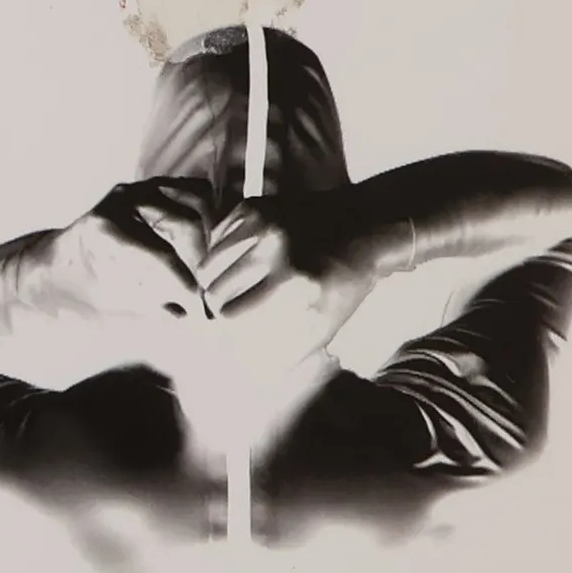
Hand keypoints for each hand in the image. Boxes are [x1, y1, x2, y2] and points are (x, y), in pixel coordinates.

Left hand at [40, 178, 213, 322]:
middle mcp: (123, 200)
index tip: (202, 307)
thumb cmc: (81, 290)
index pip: (162, 254)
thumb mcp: (113, 305)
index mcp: (106, 229)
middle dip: (204, 259)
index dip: (188, 283)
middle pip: (187, 222)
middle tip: (210, 289)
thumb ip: (152, 308)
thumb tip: (192, 314)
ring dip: (210, 235)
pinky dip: (208, 216)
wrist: (55, 266)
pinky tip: (209, 248)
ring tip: (210, 268)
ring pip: (197, 199)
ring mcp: (140, 188)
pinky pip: (193, 193)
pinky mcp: (153, 186)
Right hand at [198, 194, 379, 357]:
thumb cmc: (343, 287)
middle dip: (220, 308)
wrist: (364, 228)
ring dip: (216, 283)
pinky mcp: (254, 206)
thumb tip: (239, 366)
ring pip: (207, 268)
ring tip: (232, 289)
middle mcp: (275, 250)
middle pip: (214, 294)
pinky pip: (215, 242)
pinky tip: (239, 262)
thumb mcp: (321, 327)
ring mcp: (262, 224)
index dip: (230, 329)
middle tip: (232, 310)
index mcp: (295, 285)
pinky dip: (220, 256)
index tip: (236, 330)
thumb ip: (280, 352)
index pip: (231, 317)